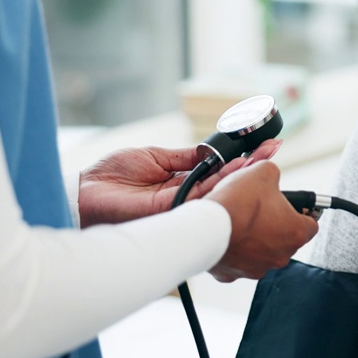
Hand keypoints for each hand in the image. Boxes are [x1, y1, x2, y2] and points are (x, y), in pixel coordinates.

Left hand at [77, 140, 282, 227]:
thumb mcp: (154, 156)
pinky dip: (223, 181)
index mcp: (179, 182)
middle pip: (225, 182)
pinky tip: (240, 169)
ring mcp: (180, 207)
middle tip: (274, 148)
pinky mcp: (172, 212)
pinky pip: (203, 196)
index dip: (240, 160)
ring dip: (244, 172)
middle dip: (251, 166)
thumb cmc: (109, 177)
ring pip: (220, 190)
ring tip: (266, 155)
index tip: (262, 145)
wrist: (83, 194)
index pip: (217, 171)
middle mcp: (184, 197)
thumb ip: (186, 157)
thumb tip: (212, 150)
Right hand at [205, 160, 318, 281]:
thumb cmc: (237, 203)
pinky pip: (238, 261)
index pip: (311, 224)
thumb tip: (270, 175)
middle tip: (261, 210)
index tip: (294, 206)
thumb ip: (274, 174)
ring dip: (255, 239)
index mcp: (296, 233)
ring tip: (241, 221)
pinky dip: (235, 250)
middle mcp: (280, 256)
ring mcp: (257, 268)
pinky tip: (227, 235)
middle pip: (285, 238)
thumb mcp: (264, 172)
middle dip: (276, 224)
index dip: (302, 212)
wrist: (205, 227)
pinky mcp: (233, 274)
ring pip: (262, 251)